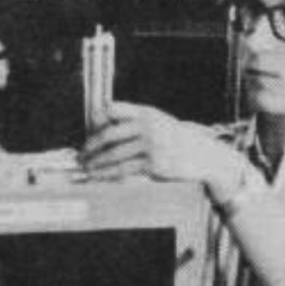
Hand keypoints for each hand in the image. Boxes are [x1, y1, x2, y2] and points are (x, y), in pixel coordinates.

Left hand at [80, 104, 240, 188]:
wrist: (203, 156)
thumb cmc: (176, 141)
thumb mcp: (159, 123)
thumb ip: (136, 122)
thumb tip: (106, 128)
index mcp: (146, 112)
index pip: (113, 108)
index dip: (96, 120)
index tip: (88, 131)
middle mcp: (148, 126)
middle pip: (110, 134)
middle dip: (91, 146)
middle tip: (81, 155)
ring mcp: (151, 145)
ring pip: (114, 155)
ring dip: (97, 163)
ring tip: (86, 168)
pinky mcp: (154, 164)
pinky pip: (124, 170)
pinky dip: (107, 174)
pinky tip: (98, 177)